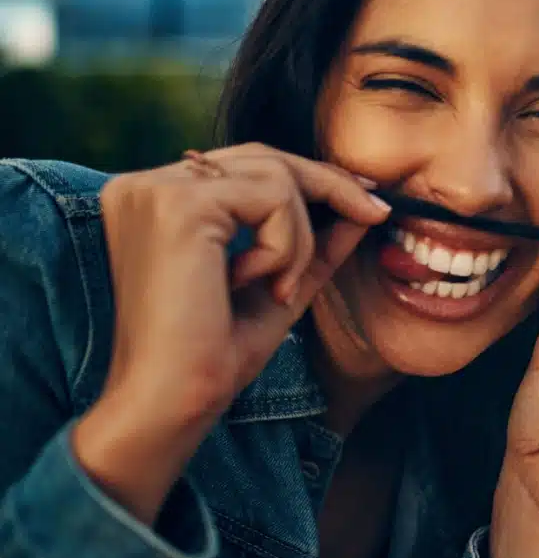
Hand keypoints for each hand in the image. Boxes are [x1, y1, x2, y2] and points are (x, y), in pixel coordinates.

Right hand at [74, 144, 390, 520]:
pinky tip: (257, 284)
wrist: (173, 400)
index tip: (366, 195)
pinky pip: (272, 198)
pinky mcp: (178, 204)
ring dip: (299, 238)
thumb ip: (314, 241)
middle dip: (330, 185)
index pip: (246, 165)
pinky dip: (285, 245)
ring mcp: (156, 191)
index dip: (311, 175)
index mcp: (153, 201)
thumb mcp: (278, 284)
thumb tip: (365, 203)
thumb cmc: (214, 354)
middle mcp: (143, 186)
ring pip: (275, 176)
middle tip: (376, 213)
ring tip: (278, 287)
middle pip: (263, 157)